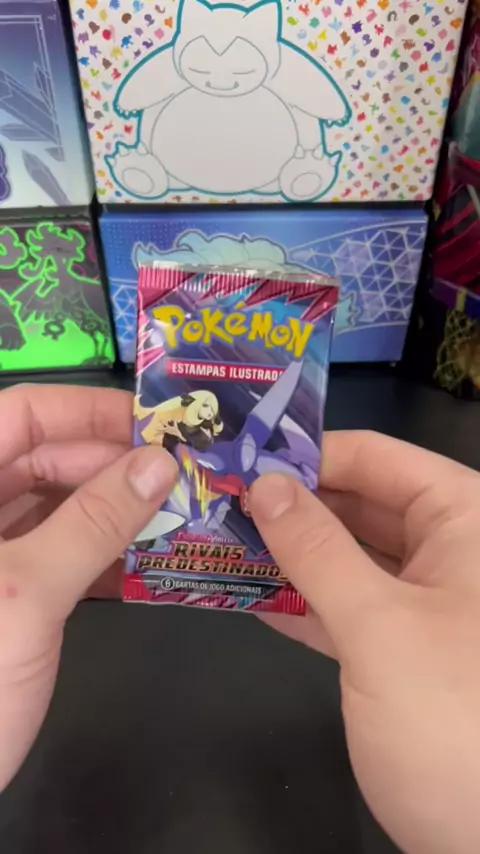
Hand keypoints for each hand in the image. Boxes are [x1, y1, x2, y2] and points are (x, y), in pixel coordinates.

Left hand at [0, 384, 176, 792]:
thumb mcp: (26, 592)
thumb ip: (93, 521)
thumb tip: (160, 462)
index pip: (21, 416)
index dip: (87, 410)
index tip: (156, 422)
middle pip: (44, 458)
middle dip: (112, 462)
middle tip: (183, 472)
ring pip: (58, 504)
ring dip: (115, 506)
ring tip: (180, 506)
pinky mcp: (12, 594)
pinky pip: (62, 552)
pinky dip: (104, 551)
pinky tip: (152, 556)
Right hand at [250, 432, 479, 853]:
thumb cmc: (451, 715)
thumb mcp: (379, 625)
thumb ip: (317, 549)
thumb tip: (265, 484)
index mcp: (464, 521)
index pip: (379, 458)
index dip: (308, 454)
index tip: (240, 459)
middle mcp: (448, 550)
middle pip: (359, 502)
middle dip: (289, 502)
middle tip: (215, 497)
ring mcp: (423, 602)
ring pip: (346, 556)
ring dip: (286, 551)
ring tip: (216, 537)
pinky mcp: (399, 650)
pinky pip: (344, 607)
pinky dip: (299, 600)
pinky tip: (245, 593)